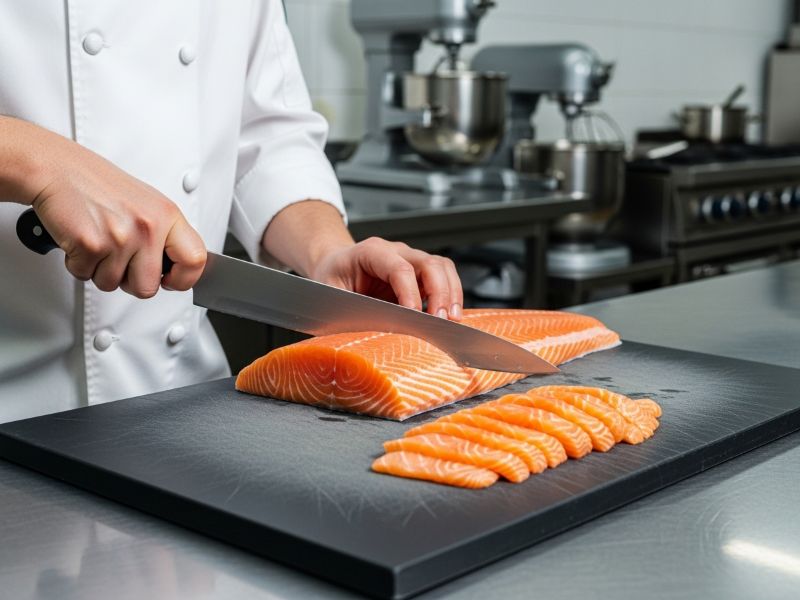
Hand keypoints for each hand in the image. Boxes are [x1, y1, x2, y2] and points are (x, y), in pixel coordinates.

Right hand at [7, 118, 205, 297]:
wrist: (57, 168)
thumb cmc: (99, 186)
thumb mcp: (147, 204)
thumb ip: (165, 235)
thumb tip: (177, 270)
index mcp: (167, 215)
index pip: (195, 260)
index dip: (183, 279)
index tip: (169, 281)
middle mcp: (148, 226)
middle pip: (148, 288)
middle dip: (129, 282)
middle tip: (119, 261)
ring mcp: (121, 237)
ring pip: (112, 284)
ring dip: (100, 270)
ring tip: (97, 241)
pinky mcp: (90, 244)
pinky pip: (85, 275)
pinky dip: (78, 263)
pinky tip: (80, 239)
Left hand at [309, 237, 463, 320]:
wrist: (334, 267)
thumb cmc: (330, 280)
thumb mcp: (330, 294)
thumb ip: (349, 310)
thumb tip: (372, 332)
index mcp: (370, 252)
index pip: (399, 268)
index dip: (410, 293)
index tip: (414, 316)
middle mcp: (395, 252)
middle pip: (429, 264)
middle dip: (439, 293)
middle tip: (440, 322)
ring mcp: (411, 260)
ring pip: (442, 268)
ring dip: (451, 293)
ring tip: (452, 320)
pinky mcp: (419, 275)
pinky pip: (443, 278)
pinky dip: (450, 296)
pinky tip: (450, 316)